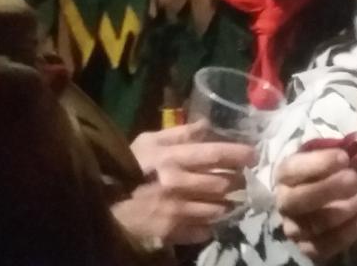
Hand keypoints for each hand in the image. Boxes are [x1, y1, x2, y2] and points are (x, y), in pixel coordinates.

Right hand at [114, 121, 255, 244]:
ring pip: (219, 208)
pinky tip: (207, 217)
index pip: (216, 154)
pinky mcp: (173, 232)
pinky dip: (211, 224)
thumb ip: (179, 133)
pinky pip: (205, 230)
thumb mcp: (148, 142)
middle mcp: (179, 185)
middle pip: (224, 183)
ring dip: (227, 203)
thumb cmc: (126, 167)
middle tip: (240, 178)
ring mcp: (177, 211)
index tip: (254, 155)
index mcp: (172, 159)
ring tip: (227, 198)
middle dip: (237, 180)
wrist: (102, 204)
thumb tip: (207, 124)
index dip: (239, 154)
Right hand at [275, 109, 356, 262]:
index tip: (344, 156)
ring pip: (316, 224)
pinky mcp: (310, 249)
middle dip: (329, 188)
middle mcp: (286, 202)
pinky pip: (327, 245)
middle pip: (299, 200)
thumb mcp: (346, 155)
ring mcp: (296, 228)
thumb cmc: (332, 174)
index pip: (291, 169)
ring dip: (346, 209)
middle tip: (355, 178)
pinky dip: (351, 231)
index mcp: (287, 172)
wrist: (329, 206)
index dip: (317, 164)